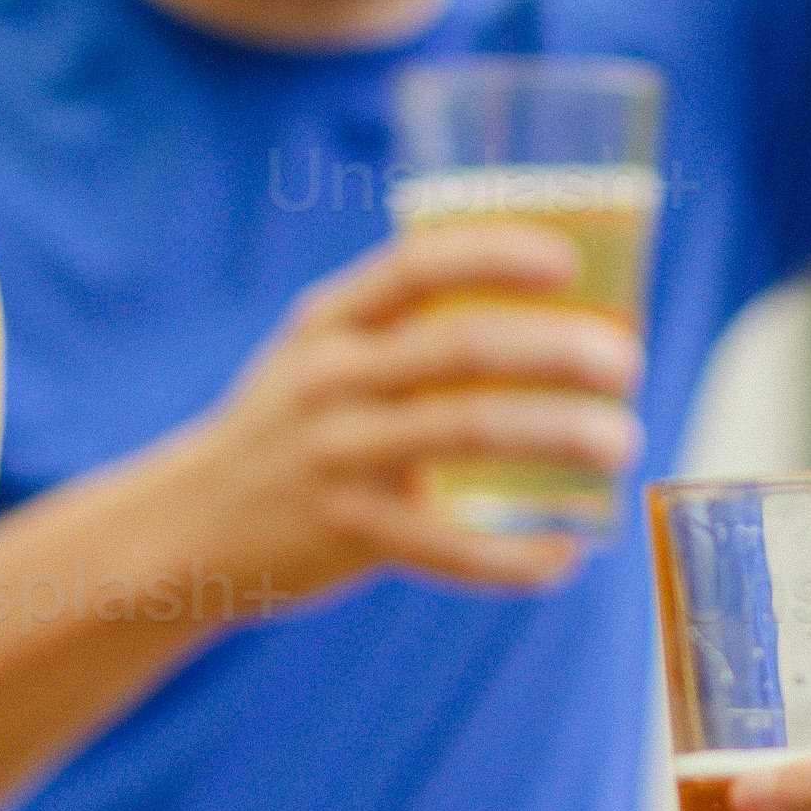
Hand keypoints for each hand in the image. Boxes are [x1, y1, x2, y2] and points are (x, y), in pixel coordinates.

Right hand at [186, 221, 643, 604]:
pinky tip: (565, 553)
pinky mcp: (346, 533)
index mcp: (329, 323)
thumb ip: (398, 326)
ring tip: (622, 444)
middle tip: (626, 365)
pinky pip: (446, 548)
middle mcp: (330, 381)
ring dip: (558, 436)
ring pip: (467, 433)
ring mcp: (336, 457)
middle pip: (462, 350)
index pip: (417, 265)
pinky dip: (514, 555)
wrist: (184, 530)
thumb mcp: (317, 355)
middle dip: (558, 352)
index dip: (497, 255)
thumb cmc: (285, 428)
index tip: (568, 263)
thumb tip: (540, 303)